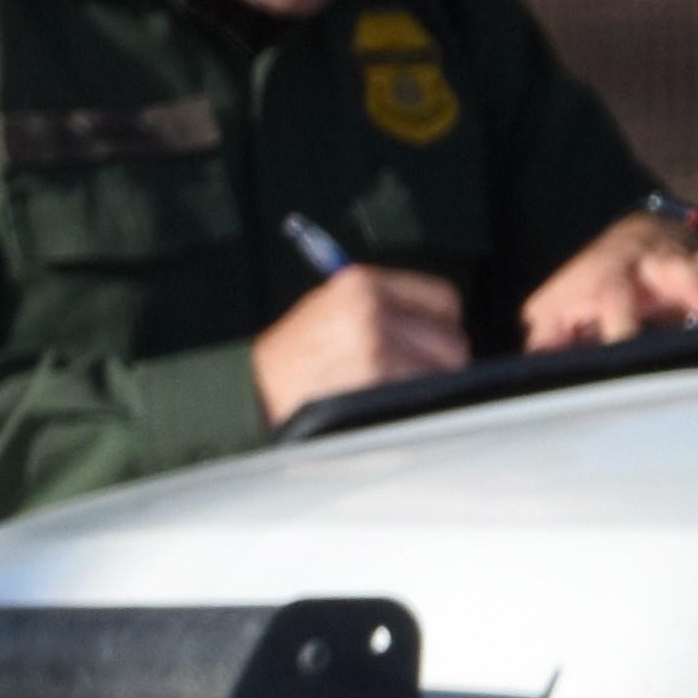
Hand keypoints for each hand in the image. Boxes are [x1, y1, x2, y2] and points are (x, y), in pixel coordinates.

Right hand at [247, 262, 468, 423]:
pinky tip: (384, 413)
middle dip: (436, 366)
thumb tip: (436, 324)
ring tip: (389, 398)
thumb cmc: (286, 364)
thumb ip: (378, 307)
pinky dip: (411, 411)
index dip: (440, 329)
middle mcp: (370, 310)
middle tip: (407, 381)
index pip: (443, 300)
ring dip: (424, 392)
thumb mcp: (325, 312)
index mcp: (361, 284)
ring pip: (442, 375)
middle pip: (451, 342)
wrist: (247, 399)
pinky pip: (421, 399)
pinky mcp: (373, 382)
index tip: (429, 346)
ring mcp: (373, 347)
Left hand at [518, 208, 697, 351]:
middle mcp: (648, 263)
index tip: (629, 350)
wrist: (624, 239)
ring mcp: (685, 257)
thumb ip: (546, 346)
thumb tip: (530, 380)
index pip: (613, 298)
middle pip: (671, 270)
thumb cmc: (584, 291)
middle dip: (692, 289)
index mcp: (606, 277)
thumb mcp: (553, 315)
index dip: (622, 325)